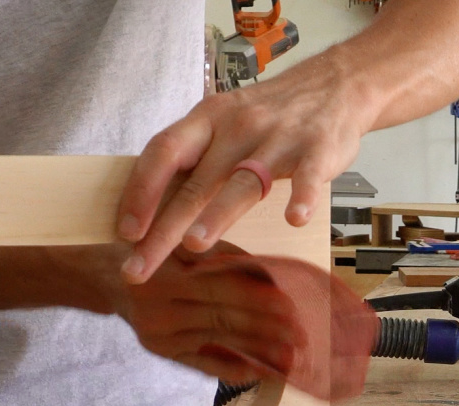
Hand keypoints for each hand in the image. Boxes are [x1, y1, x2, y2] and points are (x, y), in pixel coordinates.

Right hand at [92, 242, 306, 384]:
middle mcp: (158, 311)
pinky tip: (260, 372)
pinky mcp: (161, 353)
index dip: (257, 298)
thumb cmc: (154, 252)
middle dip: (266, 328)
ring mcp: (159, 337)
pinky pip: (203, 365)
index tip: (291, 305)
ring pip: (218, 343)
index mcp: (165, 277)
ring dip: (257, 352)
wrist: (107, 278)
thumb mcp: (183, 244)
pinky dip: (233, 369)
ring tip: (291, 356)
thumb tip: (271, 275)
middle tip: (302, 335)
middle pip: (223, 320)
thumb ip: (223, 256)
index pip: (220, 290)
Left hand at [115, 56, 367, 283]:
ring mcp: (278, 139)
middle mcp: (237, 127)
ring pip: (243, 181)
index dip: (140, 192)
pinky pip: (308, 176)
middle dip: (164, 228)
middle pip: (194, 183)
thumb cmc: (266, 115)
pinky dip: (303, 197)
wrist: (334, 85)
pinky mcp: (318, 149)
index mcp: (207, 120)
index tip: (125, 232)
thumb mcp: (221, 122)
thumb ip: (191, 158)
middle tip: (139, 267)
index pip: (163, 153)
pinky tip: (294, 219)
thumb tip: (145, 207)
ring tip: (194, 243)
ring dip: (217, 213)